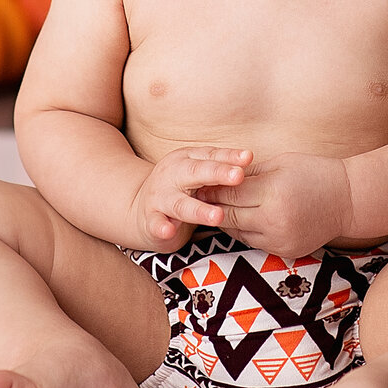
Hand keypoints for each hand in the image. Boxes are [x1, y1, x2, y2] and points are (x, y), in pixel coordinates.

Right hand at [130, 145, 249, 250]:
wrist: (138, 206)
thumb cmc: (179, 188)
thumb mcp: (197, 172)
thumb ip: (219, 166)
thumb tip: (249, 157)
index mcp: (186, 160)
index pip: (210, 156)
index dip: (229, 157)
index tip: (248, 157)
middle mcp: (172, 175)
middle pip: (196, 173)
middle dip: (217, 174)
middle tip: (238, 176)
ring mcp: (160, 198)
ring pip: (180, 204)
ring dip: (199, 210)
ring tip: (217, 216)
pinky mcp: (150, 220)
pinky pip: (156, 224)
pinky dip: (161, 228)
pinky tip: (168, 231)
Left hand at [209, 152, 352, 258]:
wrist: (349, 199)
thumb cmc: (314, 172)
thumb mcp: (280, 164)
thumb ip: (248, 174)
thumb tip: (218, 176)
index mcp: (273, 193)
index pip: (230, 194)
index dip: (212, 188)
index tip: (198, 181)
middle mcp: (275, 221)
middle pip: (230, 215)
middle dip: (212, 206)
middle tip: (197, 196)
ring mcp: (280, 240)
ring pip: (238, 233)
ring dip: (225, 220)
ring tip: (213, 208)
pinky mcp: (285, 252)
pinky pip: (253, 242)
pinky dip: (243, 231)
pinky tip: (237, 219)